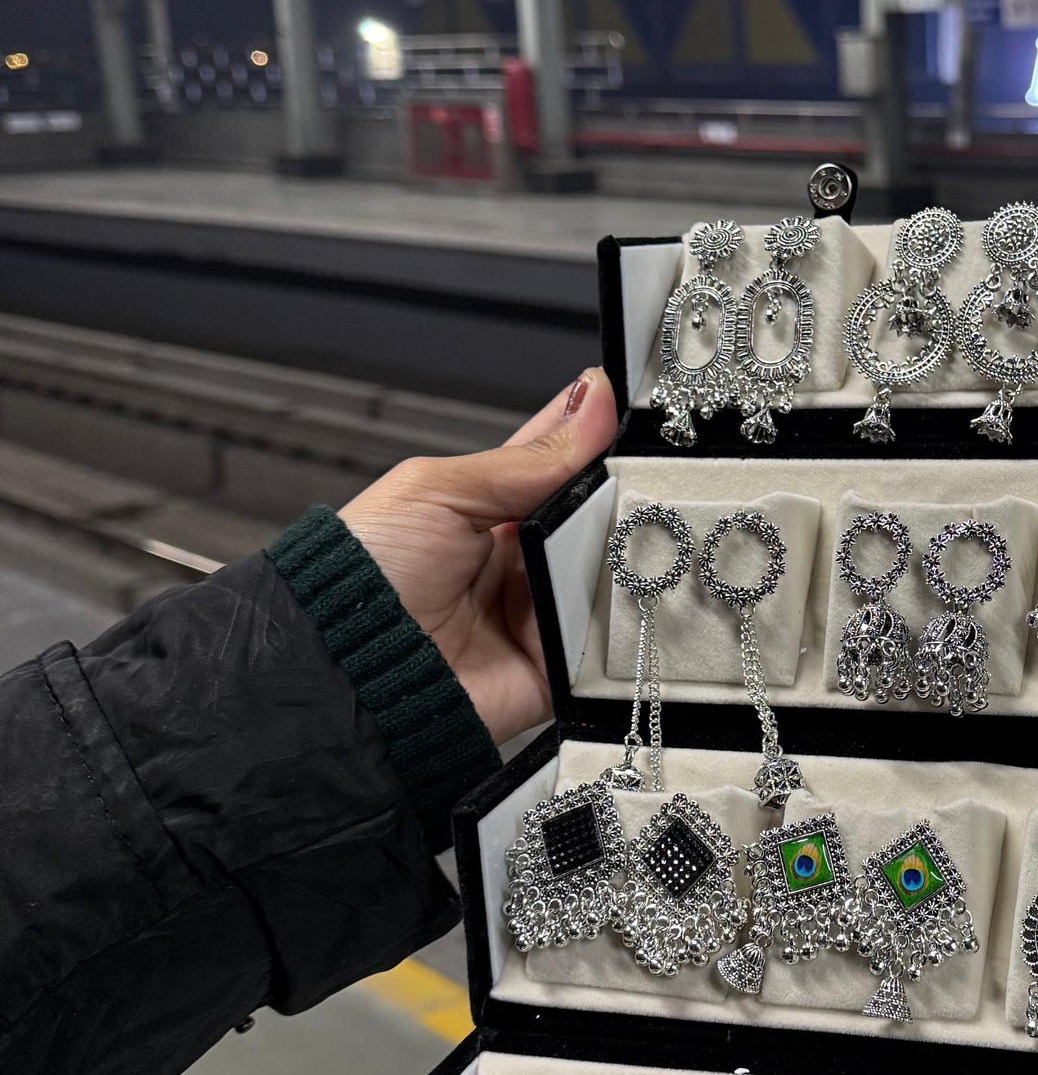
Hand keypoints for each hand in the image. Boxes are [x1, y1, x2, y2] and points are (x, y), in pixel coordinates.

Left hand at [339, 367, 618, 743]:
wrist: (349, 671)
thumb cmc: (366, 575)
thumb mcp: (439, 491)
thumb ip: (528, 458)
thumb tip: (593, 403)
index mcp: (492, 507)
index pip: (562, 459)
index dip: (599, 433)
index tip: (640, 410)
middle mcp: (525, 557)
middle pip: (603, 516)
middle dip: (629, 494)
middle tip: (652, 474)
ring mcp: (545, 610)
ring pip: (620, 570)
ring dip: (635, 551)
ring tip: (642, 532)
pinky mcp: (560, 665)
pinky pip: (612, 637)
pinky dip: (628, 614)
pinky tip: (637, 588)